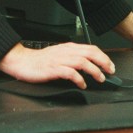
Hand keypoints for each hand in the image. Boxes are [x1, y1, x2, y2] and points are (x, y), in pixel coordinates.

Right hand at [0, 41, 115, 88]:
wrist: (22, 61)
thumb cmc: (40, 61)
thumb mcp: (59, 55)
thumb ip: (72, 58)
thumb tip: (89, 65)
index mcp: (68, 47)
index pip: (90, 48)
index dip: (103, 56)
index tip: (110, 66)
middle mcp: (65, 52)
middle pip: (89, 53)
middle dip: (103, 62)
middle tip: (110, 71)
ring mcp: (59, 60)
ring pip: (82, 61)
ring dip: (94, 70)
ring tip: (100, 78)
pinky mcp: (52, 69)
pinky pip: (69, 72)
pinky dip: (79, 78)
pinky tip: (82, 84)